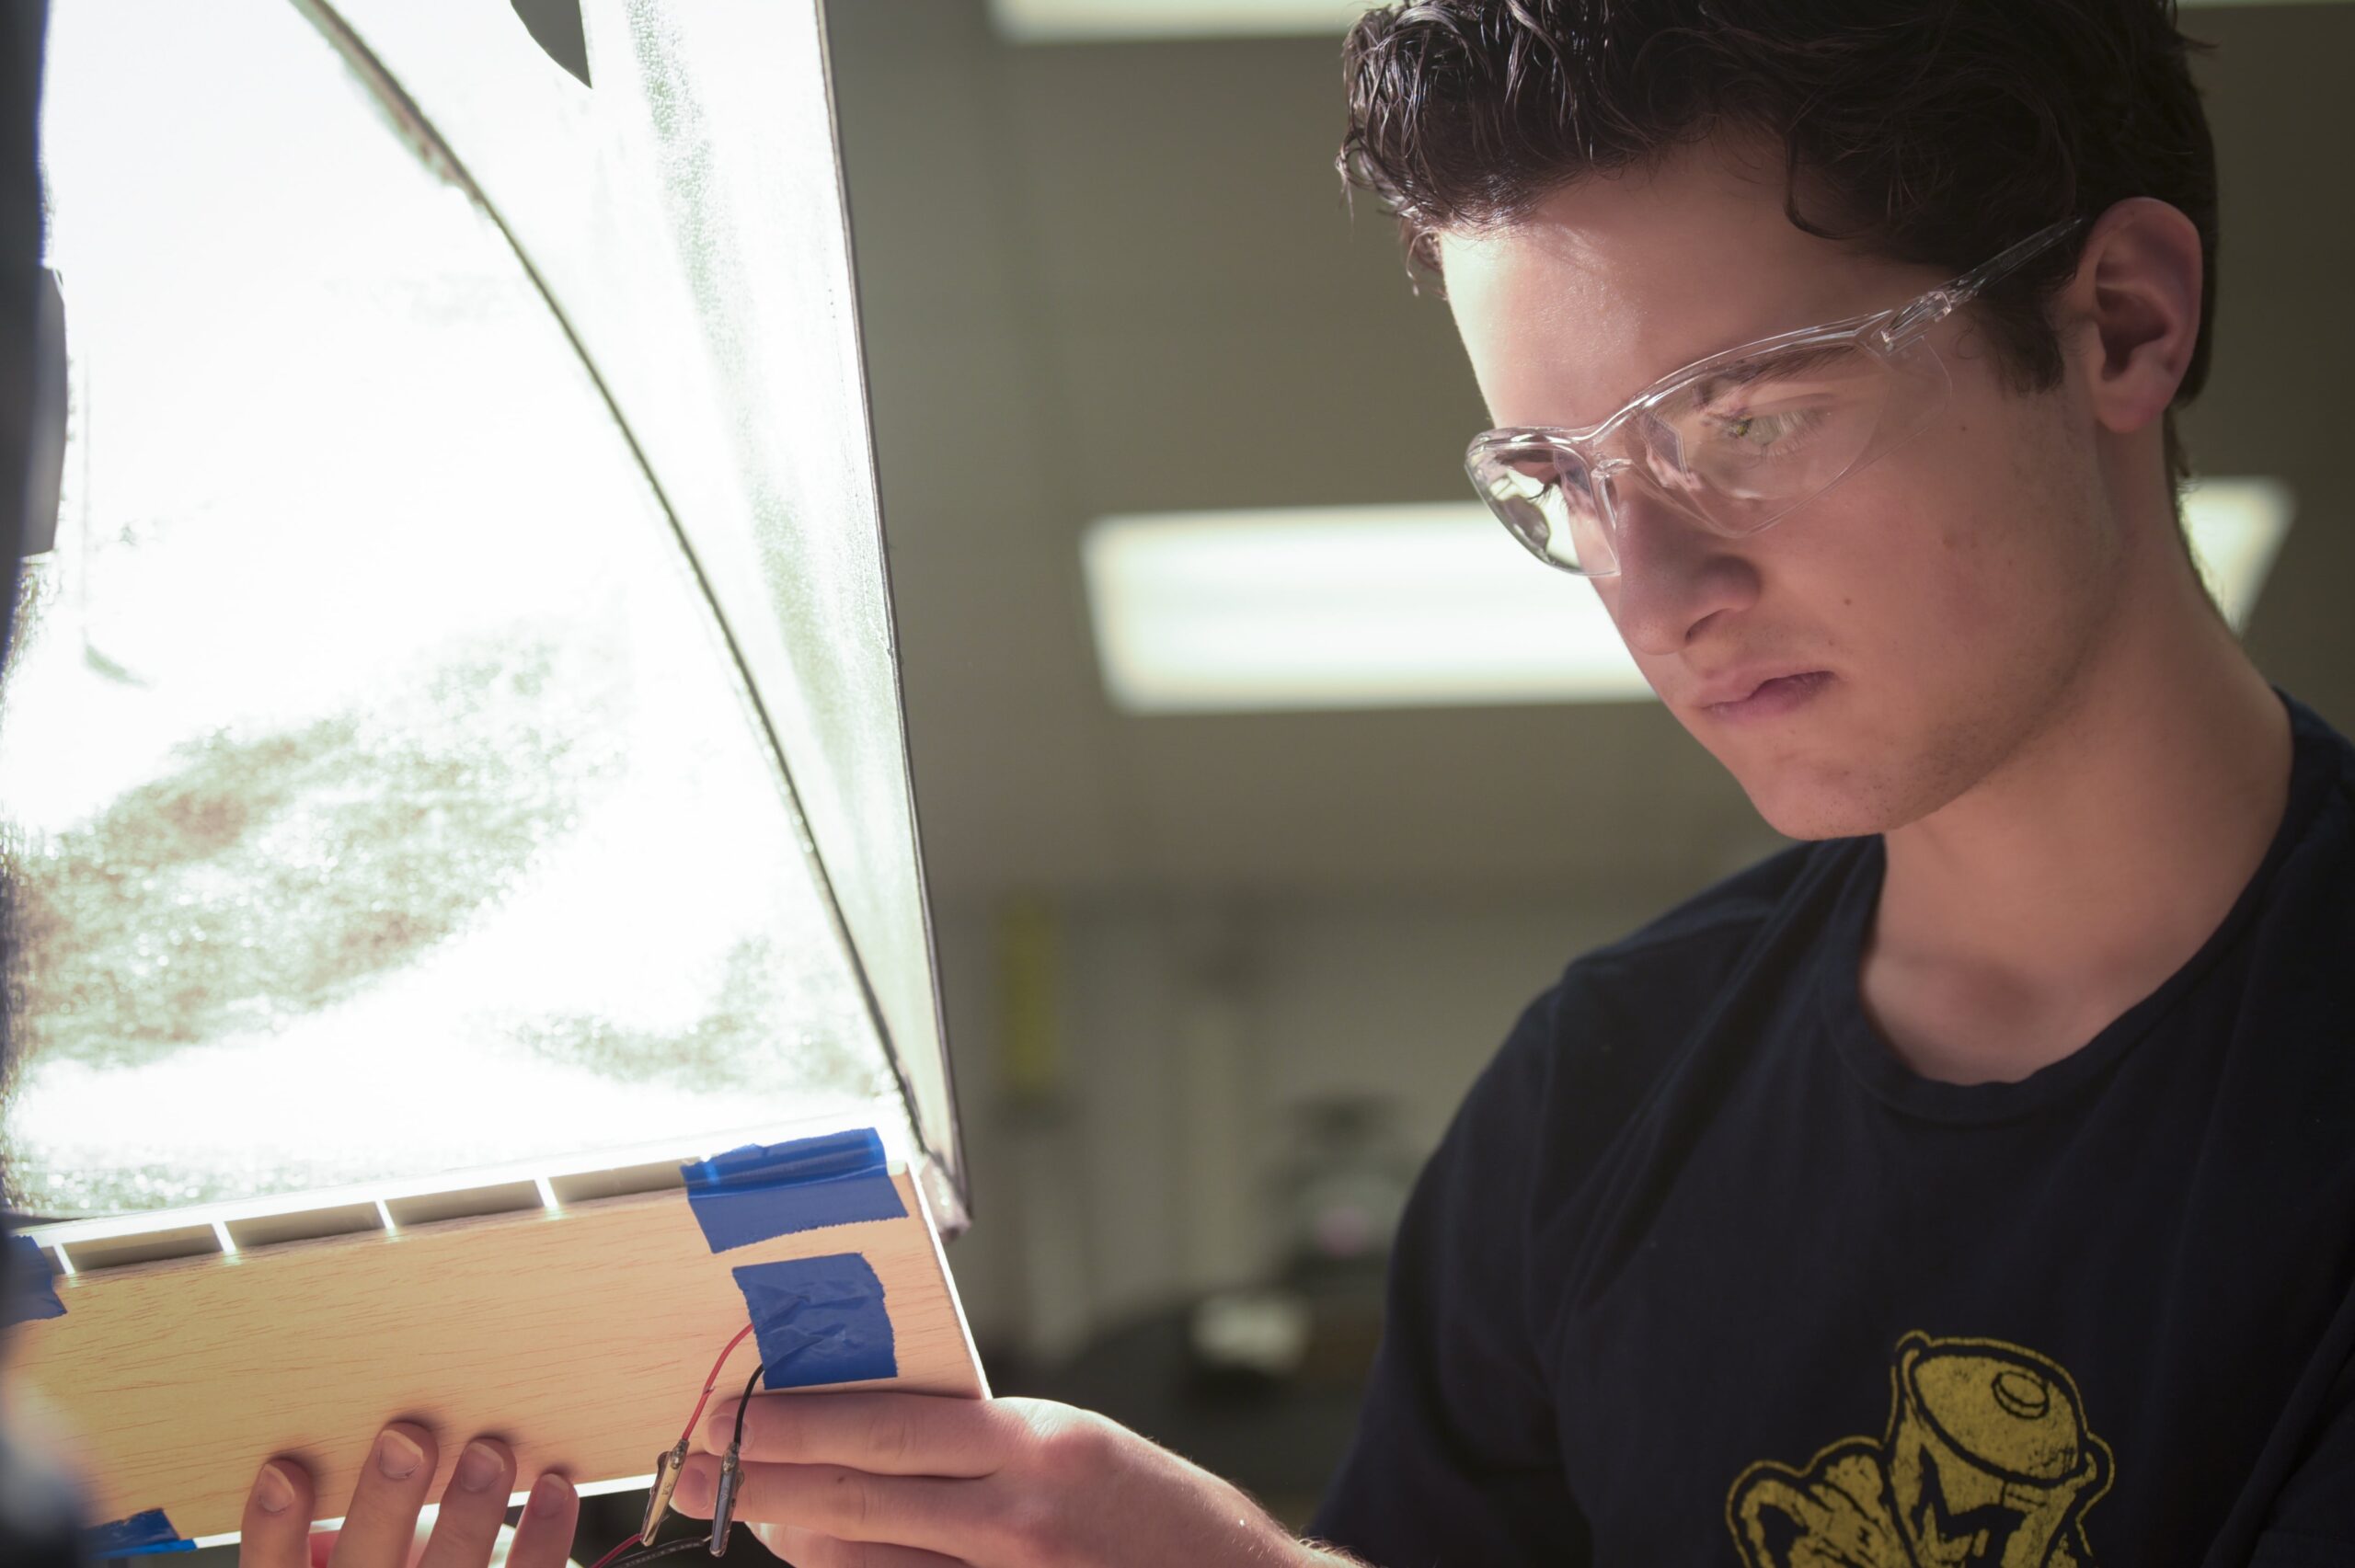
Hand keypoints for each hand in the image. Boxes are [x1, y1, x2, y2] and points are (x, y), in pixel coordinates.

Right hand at [237, 1422, 580, 1567]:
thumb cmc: (391, 1558)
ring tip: (490, 1450)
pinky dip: (544, 1538)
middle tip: (408, 1438)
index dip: (273, 1528)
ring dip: (470, 1515)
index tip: (284, 1469)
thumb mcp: (353, 1545)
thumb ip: (347, 1504)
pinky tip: (556, 1485)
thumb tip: (352, 1408)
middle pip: (364, 1567)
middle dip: (385, 1504)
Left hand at [669, 1393, 1362, 1567]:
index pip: (886, 1425)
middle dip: (760, 1479)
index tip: (731, 1413)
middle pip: (856, 1496)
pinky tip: (825, 1549)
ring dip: (798, 1535)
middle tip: (691, 1467)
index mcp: (1039, 1448)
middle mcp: (1021, 1517)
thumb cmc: (1161, 1522)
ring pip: (864, 1562)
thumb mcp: (1075, 1454)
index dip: (795, 1423)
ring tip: (749, 1506)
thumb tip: (867, 1445)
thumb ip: (980, 1448)